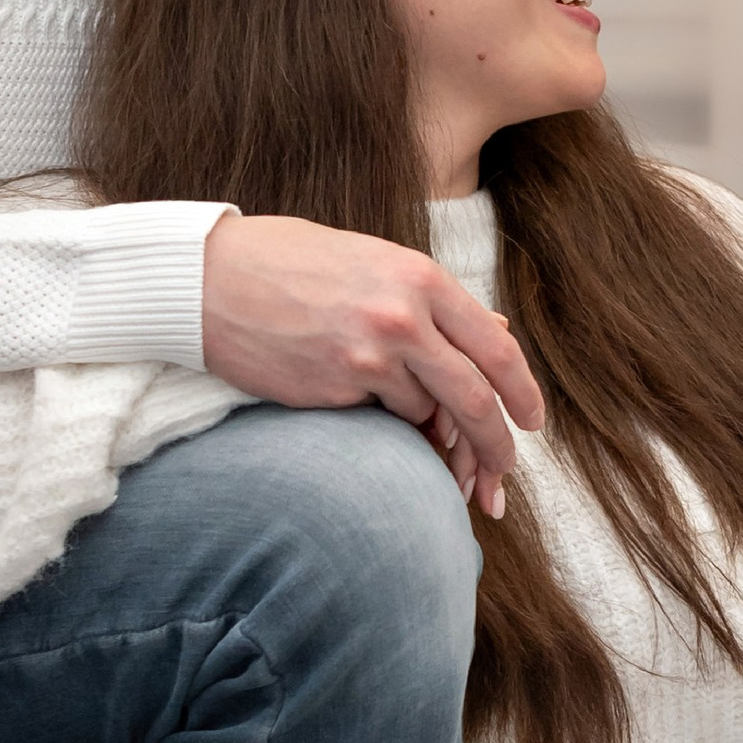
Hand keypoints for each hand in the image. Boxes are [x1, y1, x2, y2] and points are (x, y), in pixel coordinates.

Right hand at [200, 214, 544, 513]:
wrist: (208, 277)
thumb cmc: (291, 263)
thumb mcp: (374, 262)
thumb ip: (434, 301)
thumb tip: (498, 330)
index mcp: (420, 277)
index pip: (496, 347)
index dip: (523, 392)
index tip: (533, 422)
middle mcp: (403, 317)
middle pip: (475, 398)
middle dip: (497, 448)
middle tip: (503, 479)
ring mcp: (367, 357)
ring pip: (427, 417)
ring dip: (439, 449)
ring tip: (445, 470)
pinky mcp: (332, 390)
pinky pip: (381, 423)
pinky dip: (393, 436)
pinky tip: (389, 439)